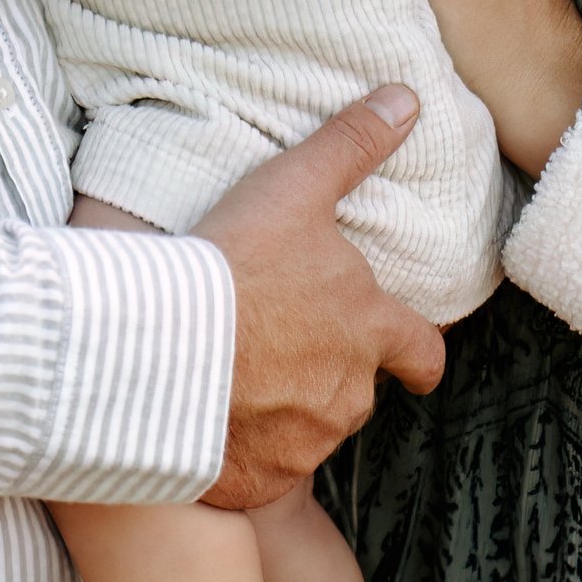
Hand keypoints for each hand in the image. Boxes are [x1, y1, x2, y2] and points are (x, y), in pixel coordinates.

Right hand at [194, 90, 447, 510]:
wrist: (160, 347)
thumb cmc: (232, 263)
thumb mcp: (294, 189)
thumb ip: (351, 147)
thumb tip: (405, 99)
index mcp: (368, 330)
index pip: (422, 351)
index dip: (420, 357)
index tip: (418, 366)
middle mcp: (347, 394)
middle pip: (354, 391)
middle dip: (328, 376)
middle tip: (280, 354)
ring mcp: (304, 444)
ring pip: (307, 432)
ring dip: (283, 414)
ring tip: (233, 383)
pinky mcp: (259, 482)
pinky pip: (258, 471)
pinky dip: (241, 453)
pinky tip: (204, 420)